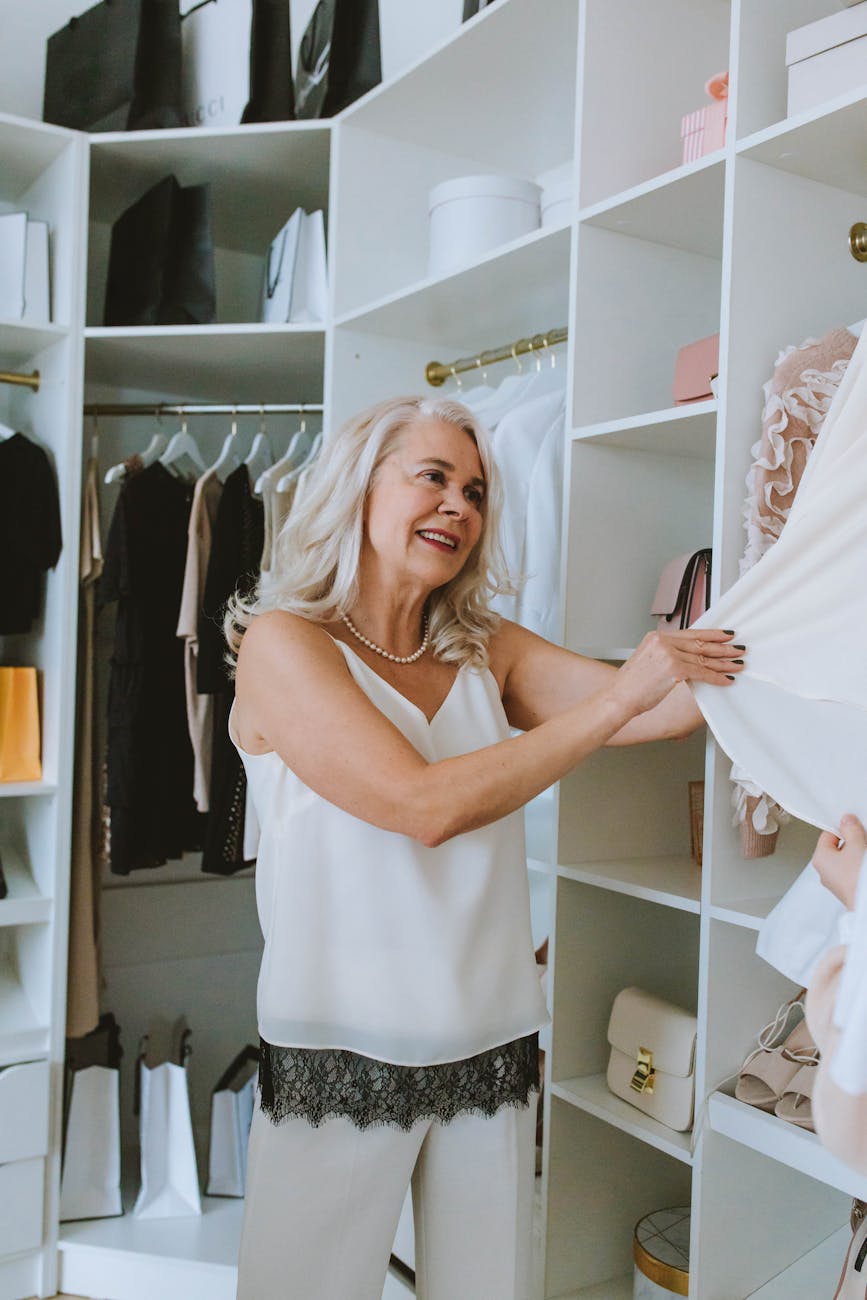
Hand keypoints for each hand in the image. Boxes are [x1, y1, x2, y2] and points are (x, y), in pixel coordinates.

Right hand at [612, 628, 743, 715]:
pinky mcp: (675, 669)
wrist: (618, 698)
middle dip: (722, 647)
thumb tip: (688, 659)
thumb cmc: (630, 686)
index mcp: (656, 637)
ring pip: (704, 658)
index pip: (690, 633)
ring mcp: (669, 654)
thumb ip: (666, 655)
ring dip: (724, 662)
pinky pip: (702, 672)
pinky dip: (716, 677)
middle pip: (700, 643)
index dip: (711, 634)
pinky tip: (726, 678)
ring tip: (737, 663)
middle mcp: (663, 642)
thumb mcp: (647, 661)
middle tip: (738, 648)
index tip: (725, 634)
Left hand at [813, 815, 866, 910]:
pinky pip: (854, 872)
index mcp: (820, 858)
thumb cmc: (857, 879)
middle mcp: (825, 872)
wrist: (866, 903)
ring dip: (858, 853)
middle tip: (864, 837)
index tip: (854, 824)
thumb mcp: (857, 845)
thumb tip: (847, 821)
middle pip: (838, 848)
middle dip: (853, 842)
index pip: (827, 834)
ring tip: (865, 850)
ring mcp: (838, 883)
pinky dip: (860, 866)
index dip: (842, 827)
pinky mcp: (849, 890)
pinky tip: (865, 864)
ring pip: (848, 861)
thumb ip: (851, 829)